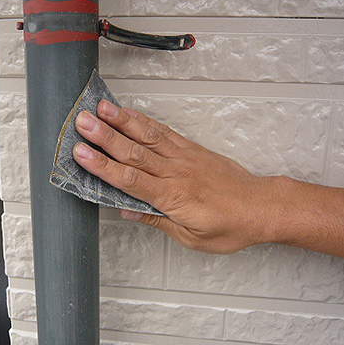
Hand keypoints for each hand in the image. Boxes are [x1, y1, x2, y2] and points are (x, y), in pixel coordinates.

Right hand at [72, 100, 278, 253]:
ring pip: (147, 136)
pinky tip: (130, 113)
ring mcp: (184, 157)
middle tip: (82, 122)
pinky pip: (165, 132)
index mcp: (173, 198)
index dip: (103, 166)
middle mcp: (176, 172)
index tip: (81, 154)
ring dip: (122, 121)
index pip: (130, 180)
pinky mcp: (191, 149)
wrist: (262, 207)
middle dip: (105, 136)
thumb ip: (157, 220)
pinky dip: (146, 121)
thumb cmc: (231, 226)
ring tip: (100, 108)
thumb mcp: (191, 236)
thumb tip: (127, 210)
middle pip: (134, 152)